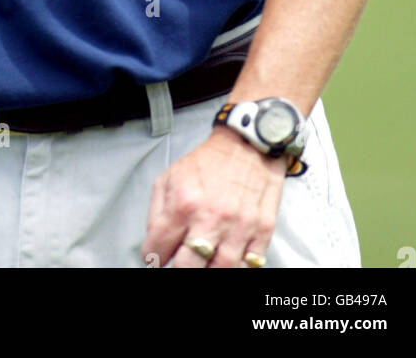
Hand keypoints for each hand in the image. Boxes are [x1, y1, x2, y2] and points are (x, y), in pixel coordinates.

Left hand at [142, 125, 287, 267]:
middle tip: (181, 263)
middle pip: (187, 268)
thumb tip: (155, 244)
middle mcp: (211, 219)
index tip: (157, 256)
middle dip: (179, 269)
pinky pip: (249, 265)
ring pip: (220, 271)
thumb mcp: (170, 177)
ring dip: (208, 269)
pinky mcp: (262, 231)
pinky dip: (237, 267)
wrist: (247, 145)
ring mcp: (239, 227)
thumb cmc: (209, 162)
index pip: (158, 248)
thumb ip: (156, 213)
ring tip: (204, 261)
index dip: (153, 256)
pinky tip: (227, 259)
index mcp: (184, 204)